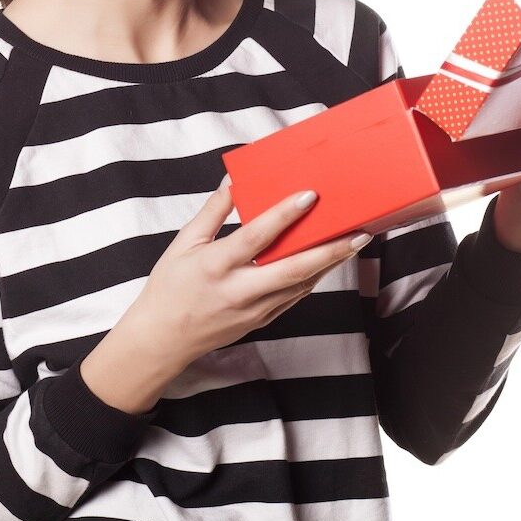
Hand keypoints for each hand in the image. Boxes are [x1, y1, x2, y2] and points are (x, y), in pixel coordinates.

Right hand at [126, 176, 372, 369]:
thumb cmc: (170, 287)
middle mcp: (240, 290)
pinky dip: (314, 278)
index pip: (258, 237)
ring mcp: (254, 310)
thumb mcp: (184, 243)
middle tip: (359, 231)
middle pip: (294, 269)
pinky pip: (294, 297)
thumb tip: (233, 181)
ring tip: (353, 241)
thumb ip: (213, 211)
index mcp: (217, 265)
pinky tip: (328, 262)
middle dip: (331, 250)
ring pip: (301, 284)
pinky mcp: (262, 321)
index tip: (309, 196)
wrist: (162, 339)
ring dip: (330, 264)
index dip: (285, 215)